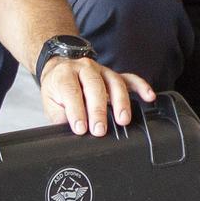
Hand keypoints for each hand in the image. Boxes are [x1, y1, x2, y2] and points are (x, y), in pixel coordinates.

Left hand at [40, 55, 155, 135]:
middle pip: (94, 86)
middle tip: (100, 130)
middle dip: (98, 110)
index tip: (80, 128)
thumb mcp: (50, 103)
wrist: (60, 69)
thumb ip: (60, 116)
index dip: (76, 111)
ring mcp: (102, 71)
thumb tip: (71, 131)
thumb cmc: (58, 89)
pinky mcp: (114, 75)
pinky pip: (130, 79)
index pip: (71, 91)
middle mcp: (84, 69)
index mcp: (65, 75)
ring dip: (120, 102)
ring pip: (114, 82)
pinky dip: (141, 87)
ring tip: (122, 120)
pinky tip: (149, 97)